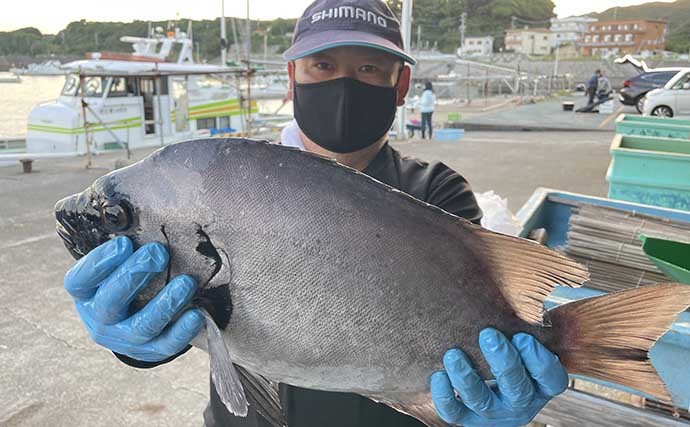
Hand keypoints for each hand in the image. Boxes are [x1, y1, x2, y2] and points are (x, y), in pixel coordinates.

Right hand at [64, 236, 204, 361]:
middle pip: (111, 301)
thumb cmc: (128, 278)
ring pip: (141, 326)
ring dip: (165, 303)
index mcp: (86, 293)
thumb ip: (124, 245)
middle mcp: (99, 318)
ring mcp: (123, 337)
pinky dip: (181, 332)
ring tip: (186, 282)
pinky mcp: (149, 351)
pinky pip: (164, 345)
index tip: (124, 243)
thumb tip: (143, 208)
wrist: (134, 318)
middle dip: (135, 275)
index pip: (81, 280)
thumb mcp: (118, 262)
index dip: (100, 263)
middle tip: (158, 253)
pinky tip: (196, 314)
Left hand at [430, 328, 567, 426]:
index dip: (538, 360)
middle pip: (517, 389)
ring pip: (481, 401)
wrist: (489, 379)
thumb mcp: (524, 337)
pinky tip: (438, 375)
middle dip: (503, 362)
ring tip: (453, 354)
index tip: (522, 336)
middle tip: (488, 335)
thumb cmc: (509, 346)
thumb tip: (524, 291)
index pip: (550, 378)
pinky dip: (444, 397)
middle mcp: (521, 402)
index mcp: (542, 383)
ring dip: (467, 378)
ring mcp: (493, 412)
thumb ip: (527, 321)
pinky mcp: (467, 418)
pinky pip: (454, 414)